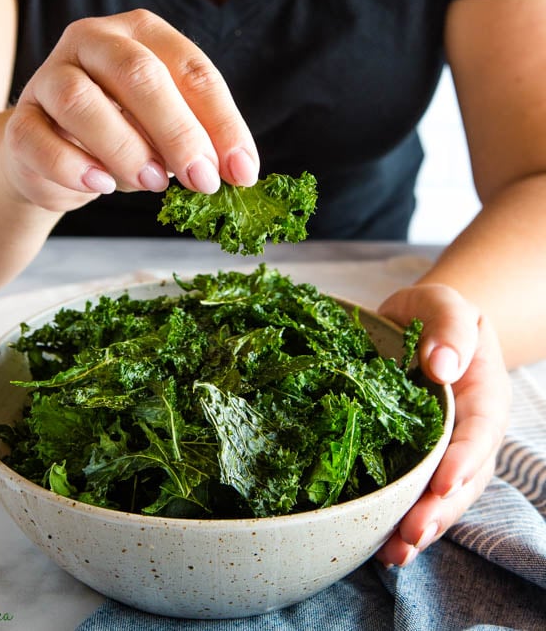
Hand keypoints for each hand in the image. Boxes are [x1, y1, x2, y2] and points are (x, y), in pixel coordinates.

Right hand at [0, 9, 258, 212]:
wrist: (51, 157)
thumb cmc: (124, 133)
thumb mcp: (168, 130)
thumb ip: (199, 139)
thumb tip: (238, 170)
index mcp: (141, 32)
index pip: (191, 68)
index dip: (222, 121)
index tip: (242, 171)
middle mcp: (93, 41)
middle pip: (138, 74)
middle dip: (178, 130)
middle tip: (202, 180)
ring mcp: (49, 76)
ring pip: (80, 100)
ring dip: (125, 146)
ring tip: (153, 183)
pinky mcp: (20, 119)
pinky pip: (39, 139)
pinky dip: (73, 166)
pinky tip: (101, 185)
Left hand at [375, 283, 511, 566]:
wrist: (422, 325)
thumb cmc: (436, 314)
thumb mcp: (445, 305)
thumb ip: (449, 328)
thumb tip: (441, 364)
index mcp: (484, 396)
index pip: (480, 433)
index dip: (463, 461)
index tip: (443, 484)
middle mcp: (470, 434)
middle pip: (463, 480)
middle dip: (439, 511)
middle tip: (411, 535)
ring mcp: (445, 453)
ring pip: (441, 499)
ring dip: (419, 529)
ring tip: (393, 555)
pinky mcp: (416, 462)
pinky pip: (414, 496)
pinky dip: (398, 522)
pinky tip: (376, 547)